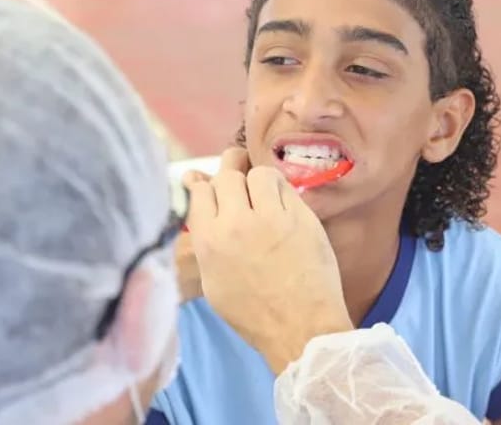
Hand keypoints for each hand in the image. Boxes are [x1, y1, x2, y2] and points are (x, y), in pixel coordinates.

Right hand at [186, 148, 352, 373]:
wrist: (301, 328)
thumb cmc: (253, 313)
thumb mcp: (214, 281)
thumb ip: (205, 240)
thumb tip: (199, 201)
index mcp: (209, 241)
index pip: (199, 191)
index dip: (205, 184)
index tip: (210, 184)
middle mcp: (236, 222)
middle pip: (227, 176)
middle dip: (230, 176)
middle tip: (239, 181)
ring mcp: (271, 217)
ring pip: (258, 174)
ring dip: (258, 181)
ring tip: (264, 195)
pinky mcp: (301, 216)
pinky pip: (286, 186)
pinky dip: (281, 190)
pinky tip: (283, 204)